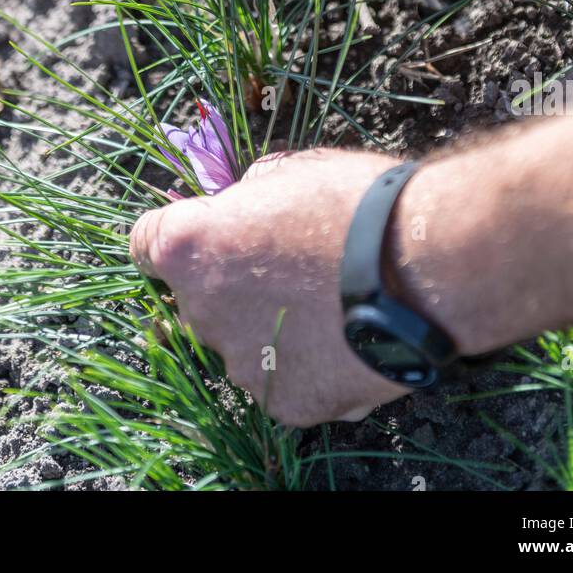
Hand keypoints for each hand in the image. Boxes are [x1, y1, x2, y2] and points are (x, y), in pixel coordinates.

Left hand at [129, 148, 411, 426]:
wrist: (427, 265)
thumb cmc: (356, 203)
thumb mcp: (290, 170)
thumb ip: (247, 196)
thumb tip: (241, 208)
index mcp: (189, 246)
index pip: (144, 244)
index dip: (177, 234)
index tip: (206, 233)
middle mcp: (200, 310)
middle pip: (198, 296)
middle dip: (231, 281)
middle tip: (289, 264)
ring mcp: (241, 362)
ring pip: (242, 342)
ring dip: (269, 325)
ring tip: (329, 303)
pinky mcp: (284, 402)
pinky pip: (283, 379)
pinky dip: (305, 363)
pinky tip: (345, 335)